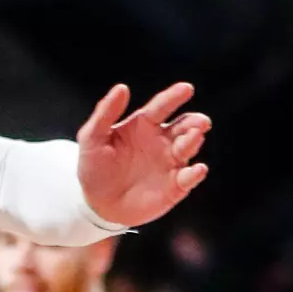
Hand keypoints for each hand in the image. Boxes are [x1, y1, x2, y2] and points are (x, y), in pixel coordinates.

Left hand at [76, 83, 209, 226]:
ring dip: (194, 141)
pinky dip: (195, 173)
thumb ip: (106, 113)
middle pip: (184, 126)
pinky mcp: (175, 186)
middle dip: (195, 122)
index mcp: (144, 125)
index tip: (187, 89)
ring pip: (189, 148)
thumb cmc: (94, 167)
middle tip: (200, 122)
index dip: (174, 97)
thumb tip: (122, 87)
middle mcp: (162, 141)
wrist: (96, 203)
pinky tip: (197, 169)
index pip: (162, 107)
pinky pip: (189, 178)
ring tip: (193, 137)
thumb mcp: (92, 138)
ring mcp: (170, 163)